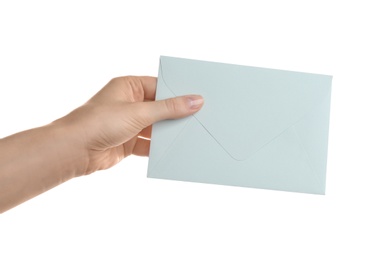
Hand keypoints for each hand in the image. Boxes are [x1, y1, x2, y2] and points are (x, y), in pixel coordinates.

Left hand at [54, 76, 203, 174]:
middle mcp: (129, 103)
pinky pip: (149, 144)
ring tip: (189, 135)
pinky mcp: (128, 142)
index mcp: (129, 87)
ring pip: (156, 127)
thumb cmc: (98, 122)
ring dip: (168, 132)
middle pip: (160, 108)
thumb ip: (168, 108)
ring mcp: (128, 124)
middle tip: (199, 118)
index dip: (178, 93)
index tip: (198, 99)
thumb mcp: (139, 112)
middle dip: (176, 115)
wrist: (74, 150)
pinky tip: (172, 150)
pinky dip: (159, 147)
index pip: (160, 86)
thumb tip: (194, 101)